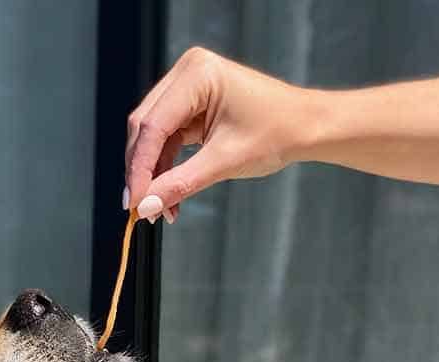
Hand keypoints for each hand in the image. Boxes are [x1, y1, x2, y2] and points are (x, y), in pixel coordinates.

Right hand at [125, 47, 310, 222]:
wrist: (304, 127)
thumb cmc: (276, 134)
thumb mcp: (225, 162)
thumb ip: (180, 183)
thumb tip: (146, 206)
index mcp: (197, 74)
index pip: (153, 125)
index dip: (139, 168)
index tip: (134, 204)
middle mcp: (187, 73)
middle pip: (145, 127)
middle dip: (142, 172)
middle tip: (141, 210)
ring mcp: (187, 87)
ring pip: (152, 136)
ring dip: (153, 174)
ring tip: (160, 209)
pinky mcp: (190, 105)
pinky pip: (166, 139)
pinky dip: (165, 169)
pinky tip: (169, 196)